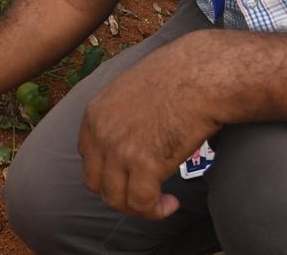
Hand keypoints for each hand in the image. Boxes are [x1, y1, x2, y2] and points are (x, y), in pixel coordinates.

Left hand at [77, 33, 224, 219]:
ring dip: (138, 208)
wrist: (199, 75)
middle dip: (118, 194)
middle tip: (144, 194)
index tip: (129, 174)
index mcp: (94, 113)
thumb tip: (134, 134)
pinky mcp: (144, 164)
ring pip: (116, 198)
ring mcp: (119, 149)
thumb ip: (122, 113)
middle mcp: (100, 133)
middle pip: (94, 182)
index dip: (107, 171)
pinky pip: (141, 203)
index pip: (87, 155)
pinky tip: (170, 204)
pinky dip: (155, 211)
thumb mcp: (131, 89)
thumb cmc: (176, 77)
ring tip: (160, 203)